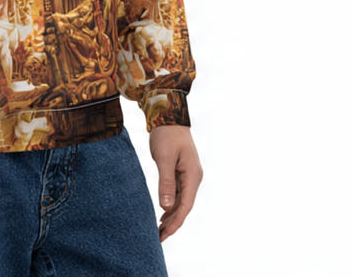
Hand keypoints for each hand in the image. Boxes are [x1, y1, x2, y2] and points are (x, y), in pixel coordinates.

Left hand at [149, 124, 201, 240]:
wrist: (168, 115)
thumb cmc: (166, 134)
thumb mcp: (164, 158)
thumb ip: (166, 182)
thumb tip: (167, 207)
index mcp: (193, 175)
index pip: (186, 206)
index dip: (175, 222)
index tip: (164, 234)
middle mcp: (194, 177)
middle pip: (185, 206)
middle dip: (173, 223)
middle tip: (159, 237)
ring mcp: (189, 175)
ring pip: (181, 201)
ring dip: (172, 216)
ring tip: (159, 230)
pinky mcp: (182, 171)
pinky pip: (178, 193)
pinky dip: (171, 205)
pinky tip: (163, 213)